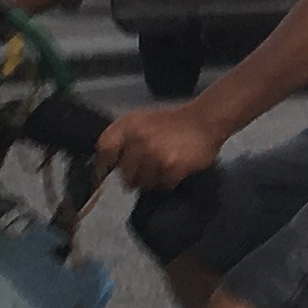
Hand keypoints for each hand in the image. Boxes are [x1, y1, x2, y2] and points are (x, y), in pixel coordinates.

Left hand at [97, 102, 222, 192]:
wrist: (204, 121)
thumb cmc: (172, 123)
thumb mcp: (141, 121)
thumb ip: (122, 138)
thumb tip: (107, 165)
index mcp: (129, 125)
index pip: (105, 149)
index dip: (103, 165)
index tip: (104, 176)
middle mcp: (139, 139)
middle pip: (124, 174)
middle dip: (133, 177)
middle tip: (145, 171)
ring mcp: (155, 154)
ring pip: (143, 183)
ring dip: (151, 181)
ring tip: (161, 169)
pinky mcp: (172, 167)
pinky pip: (162, 186)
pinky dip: (167, 183)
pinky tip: (173, 171)